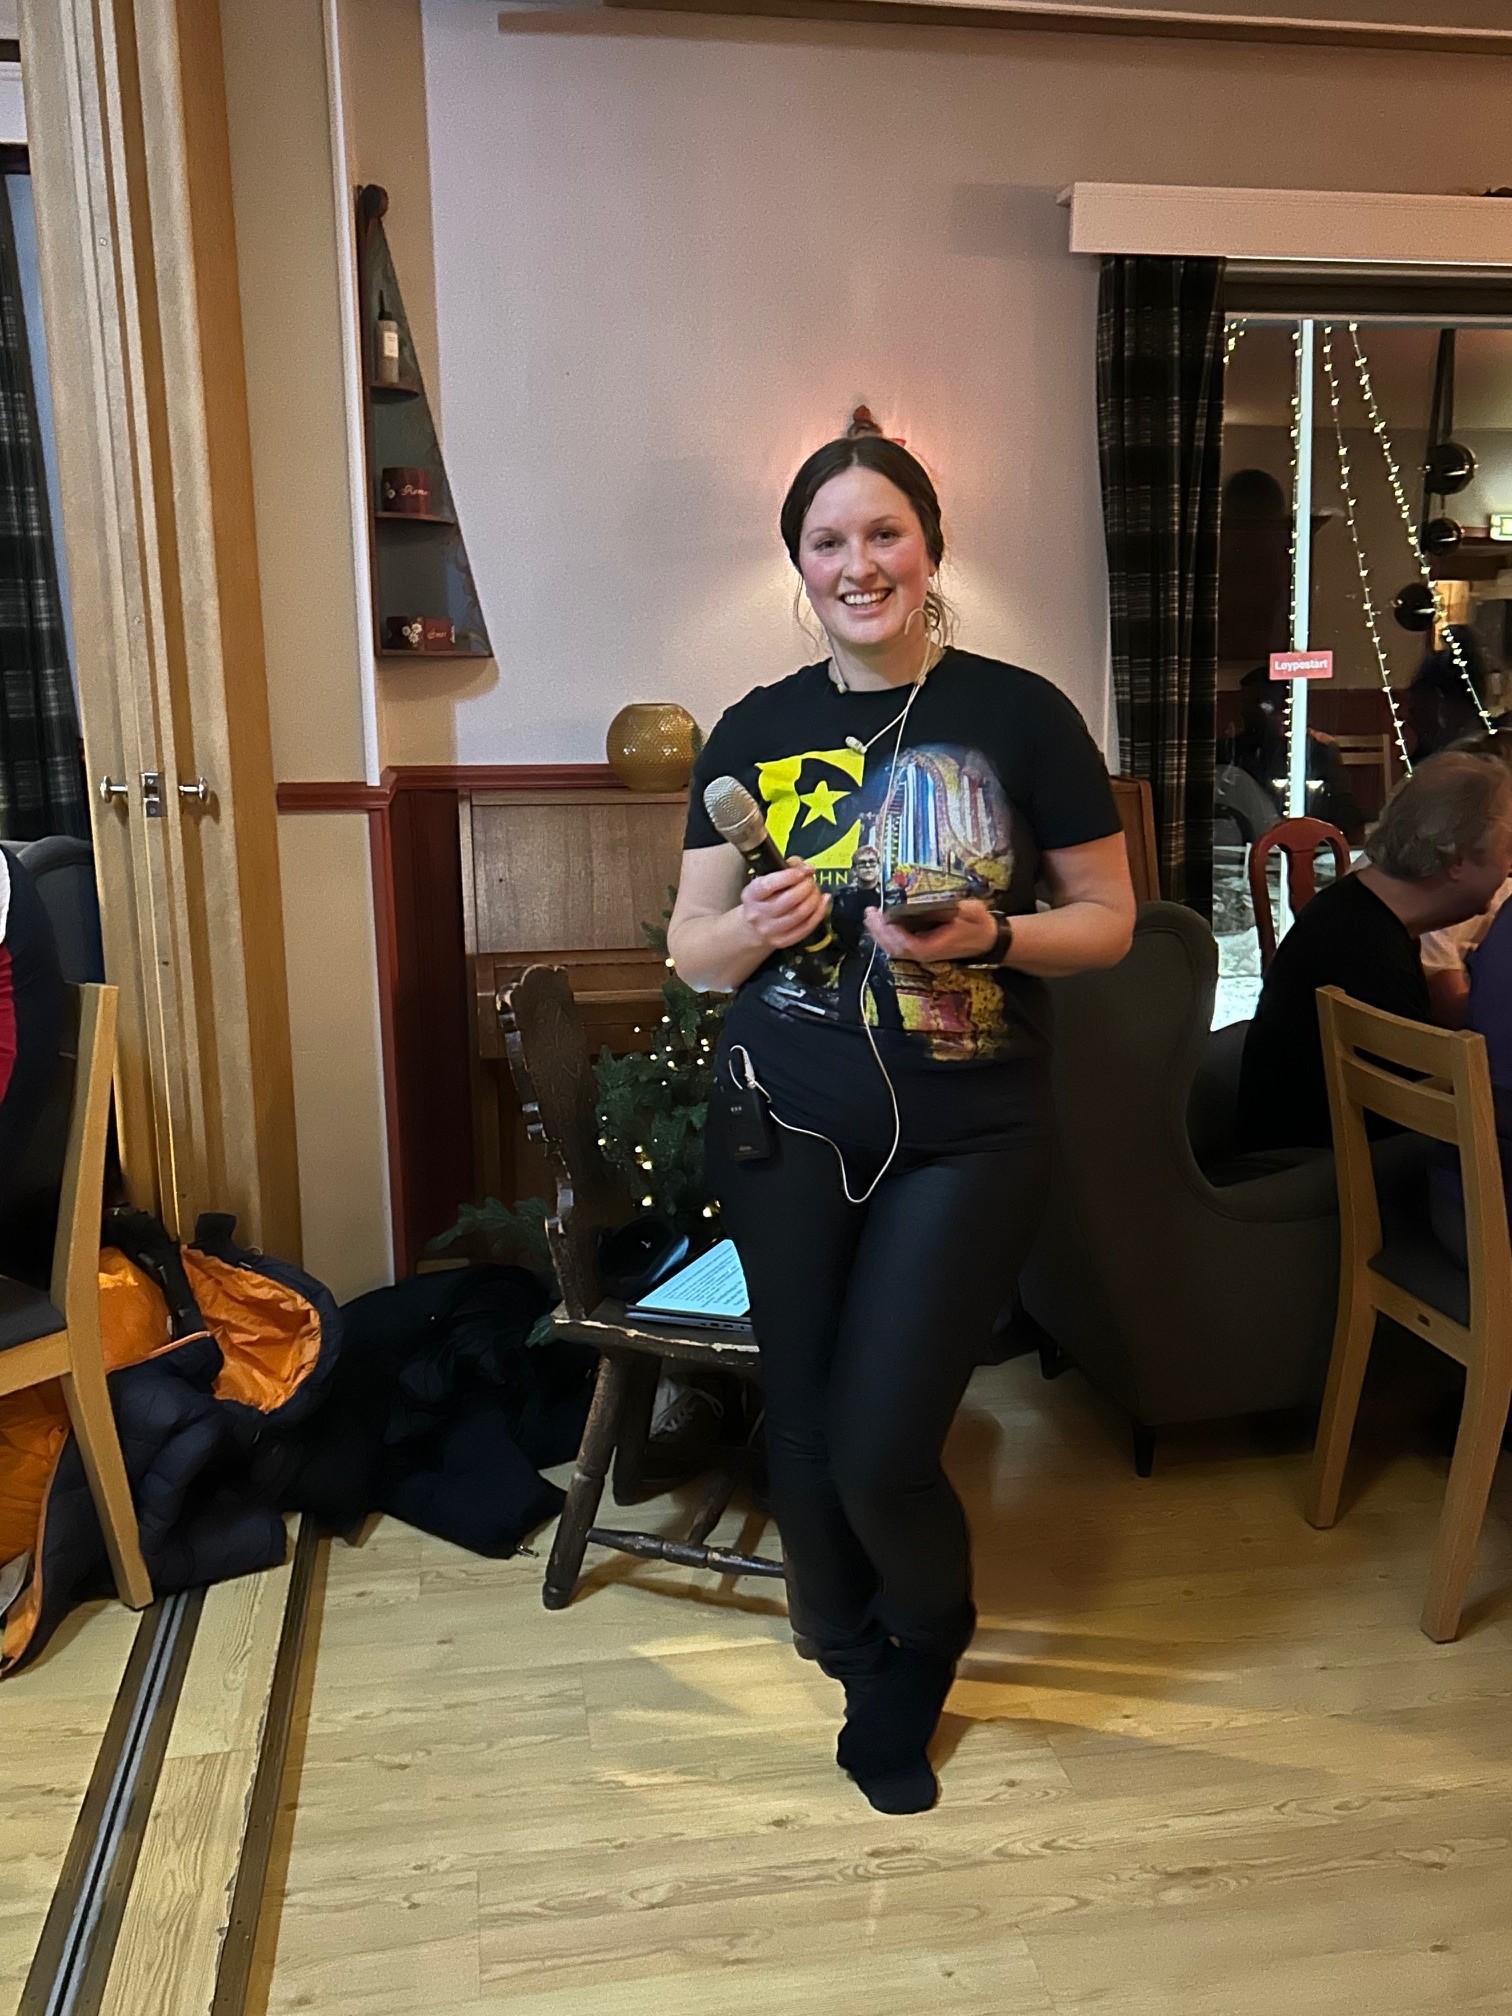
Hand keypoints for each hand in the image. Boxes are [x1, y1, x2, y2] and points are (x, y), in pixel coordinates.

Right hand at [740, 858, 831, 950]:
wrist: (753, 927)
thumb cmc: (764, 897)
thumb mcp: (767, 878)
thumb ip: (786, 867)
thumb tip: (807, 868)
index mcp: (751, 895)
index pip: (770, 884)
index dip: (790, 876)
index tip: (805, 871)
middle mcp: (758, 914)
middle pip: (790, 899)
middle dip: (807, 886)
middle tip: (811, 881)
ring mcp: (770, 930)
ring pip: (800, 913)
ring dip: (814, 898)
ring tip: (816, 890)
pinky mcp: (783, 941)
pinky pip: (807, 927)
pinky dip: (819, 912)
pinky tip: (823, 902)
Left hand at [865, 897, 998, 964]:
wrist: (989, 939)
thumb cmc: (978, 924)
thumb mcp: (966, 911)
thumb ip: (944, 909)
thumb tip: (922, 904)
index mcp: (934, 947)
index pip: (908, 944)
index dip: (893, 932)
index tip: (883, 915)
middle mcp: (924, 954)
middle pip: (895, 948)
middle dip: (879, 931)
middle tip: (870, 913)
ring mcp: (922, 953)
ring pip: (894, 949)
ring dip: (881, 934)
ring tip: (871, 917)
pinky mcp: (922, 949)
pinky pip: (899, 946)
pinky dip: (888, 936)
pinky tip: (882, 924)